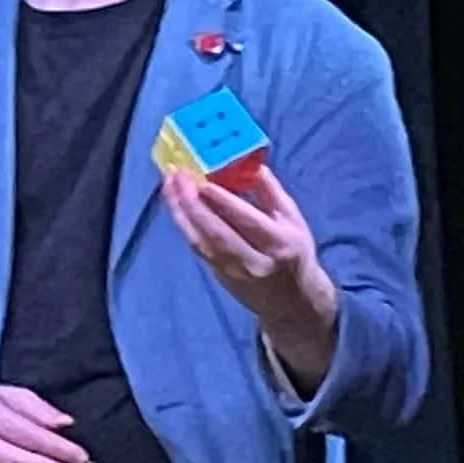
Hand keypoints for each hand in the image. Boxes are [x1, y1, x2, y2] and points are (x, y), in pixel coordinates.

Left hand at [161, 166, 338, 385]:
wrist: (293, 302)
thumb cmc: (294, 251)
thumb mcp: (293, 219)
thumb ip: (270, 191)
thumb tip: (247, 161)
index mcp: (278, 243)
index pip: (246, 220)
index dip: (222, 200)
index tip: (202, 179)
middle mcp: (254, 261)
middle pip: (216, 231)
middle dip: (192, 202)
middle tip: (177, 175)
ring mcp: (233, 271)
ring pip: (200, 240)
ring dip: (180, 211)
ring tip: (169, 185)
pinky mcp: (218, 275)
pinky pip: (197, 247)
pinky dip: (184, 224)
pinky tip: (175, 204)